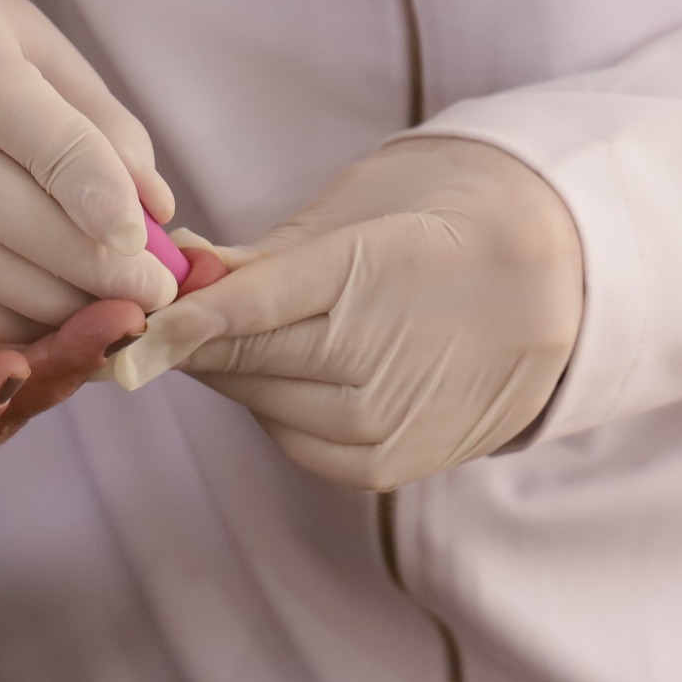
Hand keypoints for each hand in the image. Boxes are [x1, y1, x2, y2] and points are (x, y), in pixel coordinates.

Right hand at [0, 0, 177, 341]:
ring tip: (106, 311)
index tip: (142, 240)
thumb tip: (151, 211)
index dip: (91, 188)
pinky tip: (43, 320)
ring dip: (45, 300)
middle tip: (149, 292)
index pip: (29, 126)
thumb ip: (105, 126)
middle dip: (85, 262)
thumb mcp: (47, 54)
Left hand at [115, 138, 582, 490]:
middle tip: (170, 308)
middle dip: (198, 336)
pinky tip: (307, 371)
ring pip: (258, 402)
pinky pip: (292, 438)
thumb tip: (173, 269)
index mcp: (365, 274)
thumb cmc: (443, 227)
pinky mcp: (382, 467)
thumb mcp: (358, 214)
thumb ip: (262, 257)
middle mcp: (370, 360)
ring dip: (240, 371)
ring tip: (265, 331)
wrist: (557, 290)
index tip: (124, 331)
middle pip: (238, 361)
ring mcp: (377, 422)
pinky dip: (279, 408)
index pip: (244, 309)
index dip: (176, 323)